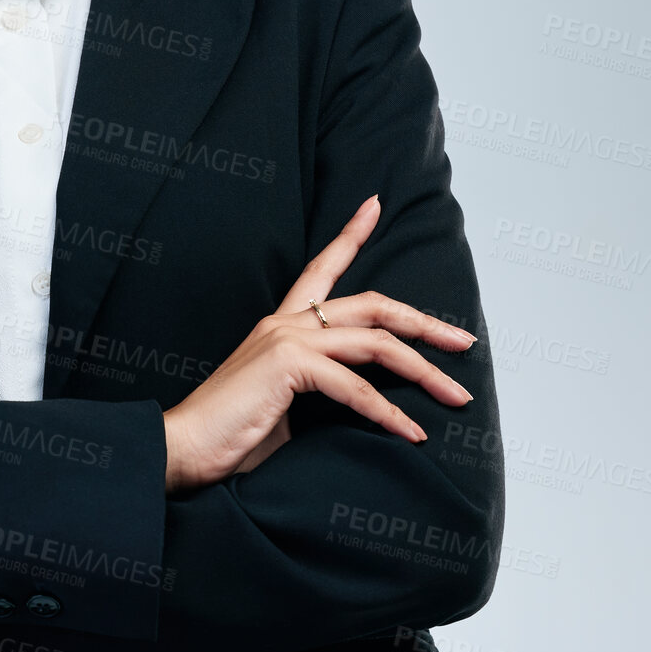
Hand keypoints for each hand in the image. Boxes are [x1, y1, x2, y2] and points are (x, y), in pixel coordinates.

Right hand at [162, 193, 476, 494]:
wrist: (186, 446)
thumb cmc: (233, 433)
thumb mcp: (286, 403)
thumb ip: (320, 389)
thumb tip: (367, 405)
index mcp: (281, 324)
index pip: (321, 267)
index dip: (350, 234)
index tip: (375, 205)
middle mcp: (286, 321)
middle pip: (372, 304)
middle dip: (425, 322)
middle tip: (464, 341)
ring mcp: (286, 338)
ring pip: (376, 343)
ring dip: (425, 370)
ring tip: (456, 396)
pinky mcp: (288, 364)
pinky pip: (357, 388)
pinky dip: (391, 413)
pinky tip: (412, 433)